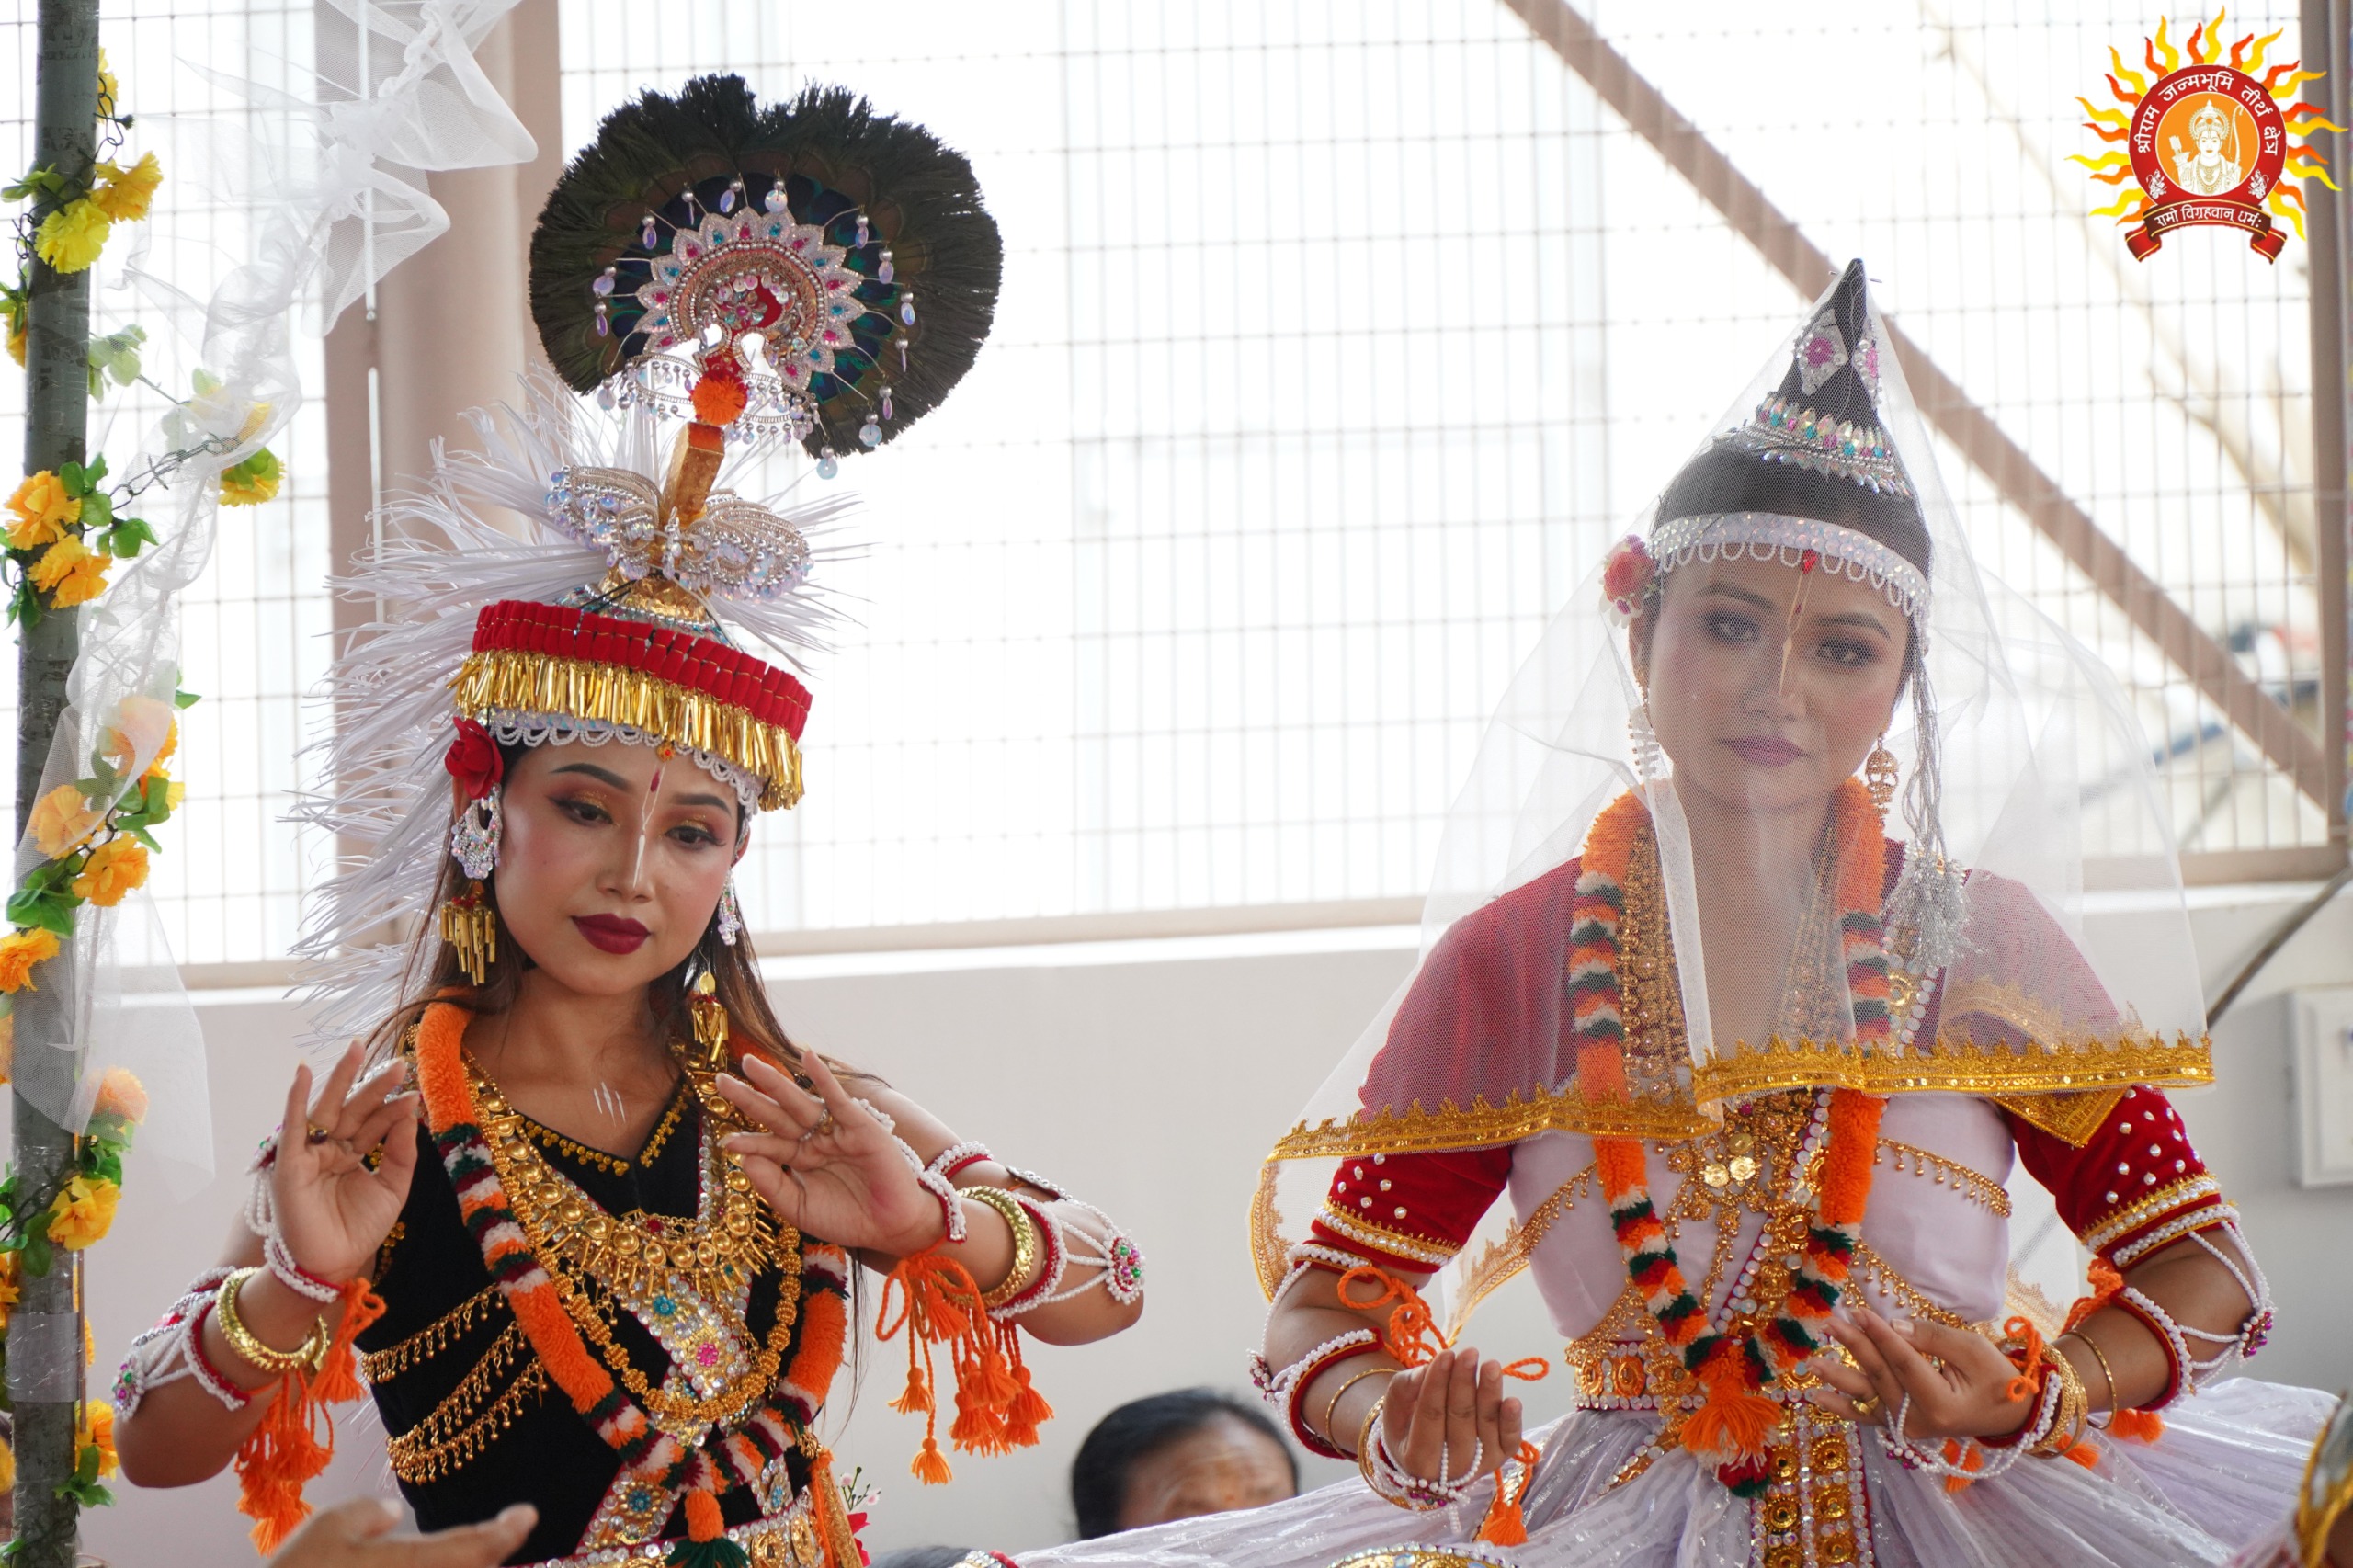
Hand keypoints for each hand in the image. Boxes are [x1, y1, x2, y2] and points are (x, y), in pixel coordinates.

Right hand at [268, 1497, 535, 1567]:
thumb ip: (367, 1513)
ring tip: (466, 1556)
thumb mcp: (325, 1530)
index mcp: (415, 1566)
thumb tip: (392, 1513)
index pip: (480, 1547)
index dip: (507, 1531)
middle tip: (499, 1540)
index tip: (526, 1515)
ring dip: (467, 1567)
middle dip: (489, 1559)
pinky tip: (428, 1567)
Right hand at [272, 1044, 421, 1284]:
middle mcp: (330, 1149)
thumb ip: (401, 1152)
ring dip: (341, 1078)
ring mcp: (309, 1154)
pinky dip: (295, 1099)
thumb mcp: (392, 1187)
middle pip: (353, 1109)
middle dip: (374, 1085)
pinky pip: (292, 1126)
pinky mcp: (289, 1164)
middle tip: (398, 1063)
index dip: (394, 1109)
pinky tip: (302, 1072)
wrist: (332, 1265)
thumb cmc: (358, 1230)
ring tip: (358, 1048)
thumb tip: (409, 1113)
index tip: (415, 1093)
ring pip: (327, 1108)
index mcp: (352, 1153)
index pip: (375, 1123)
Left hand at [716, 1052, 942, 1255]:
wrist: (890, 1228)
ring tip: (749, 1064)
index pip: (768, 1143)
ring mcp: (835, 1130)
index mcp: (800, 1158)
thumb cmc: (847, 1219)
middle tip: (719, 1080)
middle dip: (748, 1097)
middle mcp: (815, 1139)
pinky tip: (807, 1058)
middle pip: (776, 1114)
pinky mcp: (859, 1126)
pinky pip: (838, 1099)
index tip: (723, 1140)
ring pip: (799, 1102)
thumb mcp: (799, 1208)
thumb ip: (772, 1185)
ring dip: (774, 1082)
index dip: (747, 1141)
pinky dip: (823, 1078)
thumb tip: (744, 1160)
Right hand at [1375, 1347, 1521, 1482]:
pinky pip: (1509, 1442)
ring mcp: (1477, 1467)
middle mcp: (1449, 1471)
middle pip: (1459, 1421)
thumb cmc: (1407, 1424)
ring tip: (1490, 1365)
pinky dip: (1512, 1422)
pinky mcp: (1499, 1459)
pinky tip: (1512, 1401)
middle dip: (1464, 1384)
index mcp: (1417, 1460)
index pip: (1429, 1416)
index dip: (1437, 1384)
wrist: (1426, 1452)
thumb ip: (1406, 1387)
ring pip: (1485, 1428)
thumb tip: (1428, 1369)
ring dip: (1489, 1394)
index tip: (1445, 1355)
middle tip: (1469, 1353)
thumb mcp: (1396, 1406)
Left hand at [1805, 1306, 2037, 1441]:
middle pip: (1880, 1376)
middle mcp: (1919, 1421)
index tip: (1858, 1310)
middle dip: (1854, 1345)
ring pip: (1867, 1397)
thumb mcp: (1972, 1350)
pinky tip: (1815, 1396)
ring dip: (1837, 1377)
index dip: (1881, 1335)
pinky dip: (1841, 1407)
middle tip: (1829, 1321)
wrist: (2009, 1414)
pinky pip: (1867, 1416)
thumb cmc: (1995, 1377)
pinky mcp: (1901, 1427)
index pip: (1903, 1363)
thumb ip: (1931, 1338)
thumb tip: (1892, 1326)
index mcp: (1941, 1405)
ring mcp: (1907, 1427)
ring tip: (1811, 1362)